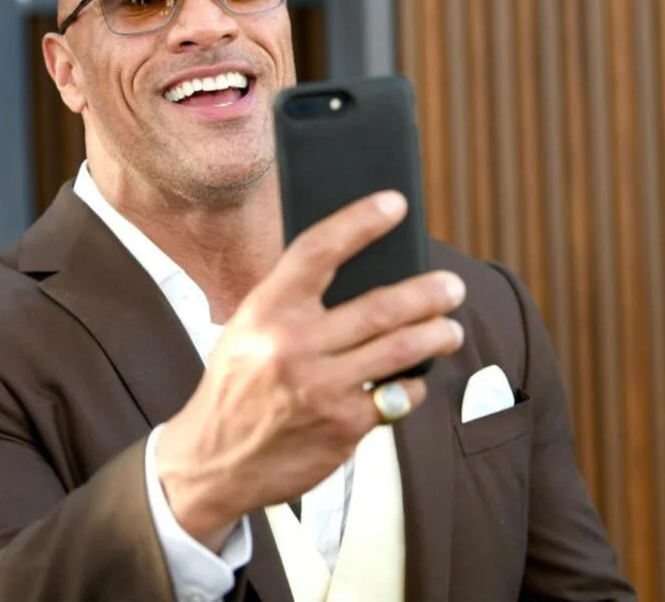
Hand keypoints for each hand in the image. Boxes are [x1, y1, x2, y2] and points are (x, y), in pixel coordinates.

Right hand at [155, 190, 465, 549]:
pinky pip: (397, 396)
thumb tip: (357, 266)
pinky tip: (412, 379)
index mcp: (266, 310)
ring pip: (401, 349)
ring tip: (451, 329)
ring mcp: (322, 388)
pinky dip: (412, 385)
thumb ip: (293, 300)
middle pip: (381, 306)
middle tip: (451, 286)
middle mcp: (294, 345)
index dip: (361, 221)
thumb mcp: (249, 329)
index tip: (395, 204)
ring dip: (438, 335)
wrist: (213, 460)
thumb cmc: (237, 384)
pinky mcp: (343, 426)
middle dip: (428, 292)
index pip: (319, 250)